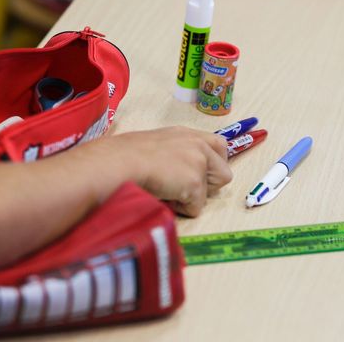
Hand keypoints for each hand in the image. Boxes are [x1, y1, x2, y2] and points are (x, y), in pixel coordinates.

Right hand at [106, 126, 232, 216]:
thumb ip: (175, 153)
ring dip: (192, 197)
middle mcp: (198, 145)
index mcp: (187, 134)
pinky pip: (196, 207)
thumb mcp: (156, 145)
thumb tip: (178, 172)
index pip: (219, 146)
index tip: (200, 175)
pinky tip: (164, 197)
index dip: (213, 165)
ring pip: (210, 192)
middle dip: (208, 186)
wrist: (120, 163)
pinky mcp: (195, 183)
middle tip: (184, 189)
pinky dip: (181, 209)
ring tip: (169, 191)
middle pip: (224, 173)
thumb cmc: (126, 156)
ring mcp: (199, 163)